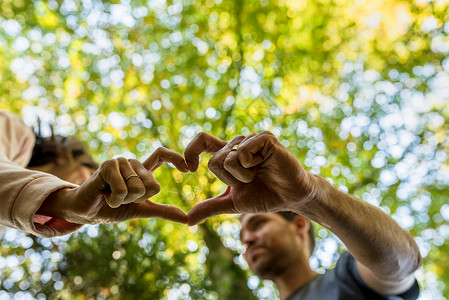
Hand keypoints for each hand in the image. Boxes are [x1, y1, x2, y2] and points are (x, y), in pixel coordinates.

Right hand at [39, 147, 188, 223]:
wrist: (87, 212)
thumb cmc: (112, 209)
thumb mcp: (141, 209)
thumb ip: (163, 211)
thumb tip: (187, 218)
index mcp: (141, 170)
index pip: (162, 154)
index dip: (176, 158)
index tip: (189, 169)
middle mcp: (132, 163)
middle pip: (152, 184)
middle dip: (138, 199)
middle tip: (122, 198)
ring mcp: (120, 162)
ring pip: (138, 188)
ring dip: (124, 200)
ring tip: (111, 196)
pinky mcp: (108, 166)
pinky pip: (123, 190)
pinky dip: (114, 200)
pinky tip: (104, 195)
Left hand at [185, 132, 317, 224]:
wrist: (290, 197)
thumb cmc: (264, 196)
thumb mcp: (233, 203)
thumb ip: (210, 207)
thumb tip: (188, 220)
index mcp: (229, 154)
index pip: (202, 141)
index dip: (191, 151)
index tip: (189, 169)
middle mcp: (238, 143)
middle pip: (215, 161)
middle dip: (230, 180)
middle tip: (249, 180)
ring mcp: (251, 139)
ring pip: (228, 158)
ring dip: (242, 176)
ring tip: (259, 174)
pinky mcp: (264, 138)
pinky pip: (243, 152)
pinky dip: (251, 166)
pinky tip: (265, 165)